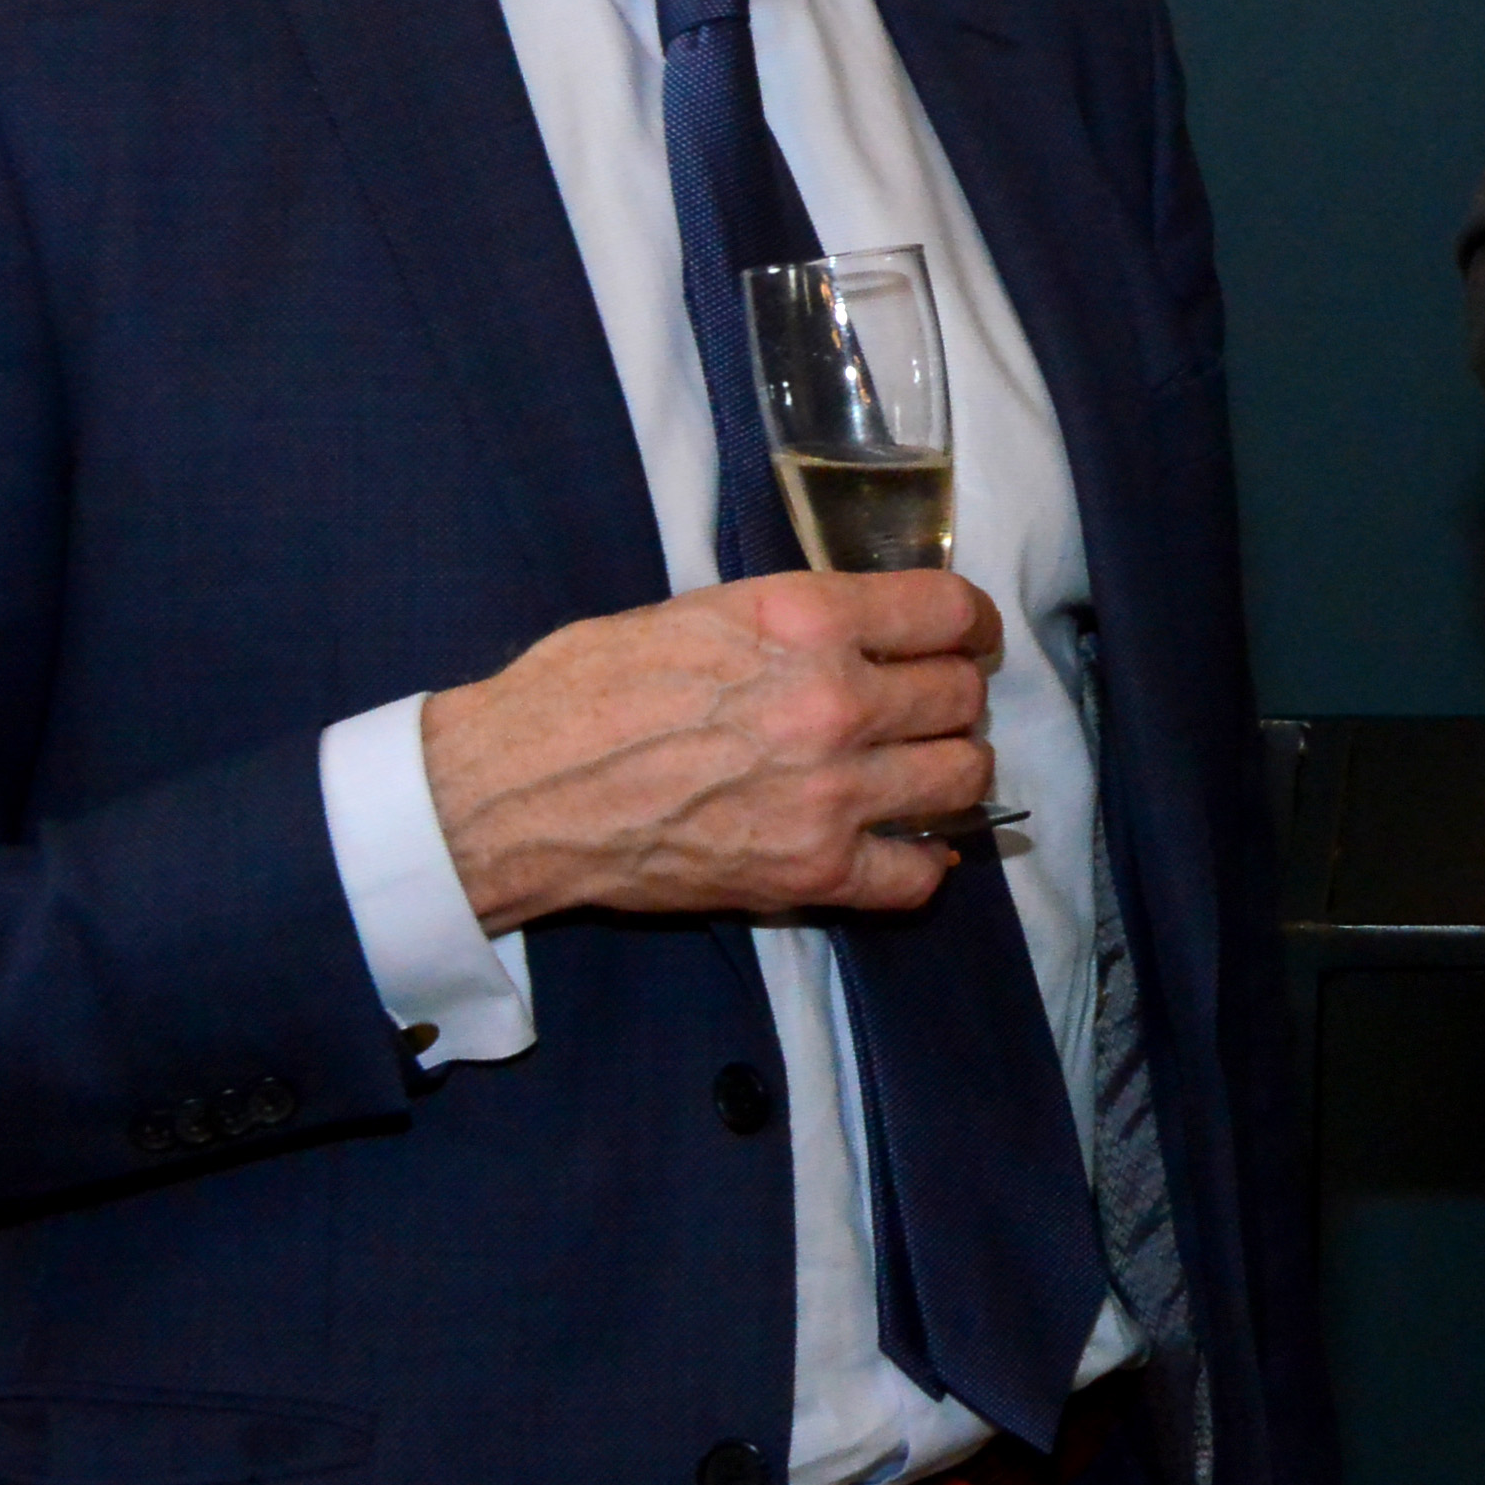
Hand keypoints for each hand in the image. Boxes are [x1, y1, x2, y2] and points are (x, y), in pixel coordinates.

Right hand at [419, 572, 1003, 930]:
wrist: (514, 791)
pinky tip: (903, 843)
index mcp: (807, 620)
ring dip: (950, 770)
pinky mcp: (811, 871)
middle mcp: (835, 701)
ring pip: (963, 776)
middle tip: (926, 708)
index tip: (966, 637)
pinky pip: (919, 875)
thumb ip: (797, 618)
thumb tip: (863, 629)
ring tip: (919, 770)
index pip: (949, 610)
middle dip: (951, 697)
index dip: (969, 623)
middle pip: (961, 695)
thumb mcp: (701, 610)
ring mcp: (832, 792)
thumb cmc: (585, 688)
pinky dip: (923, 861)